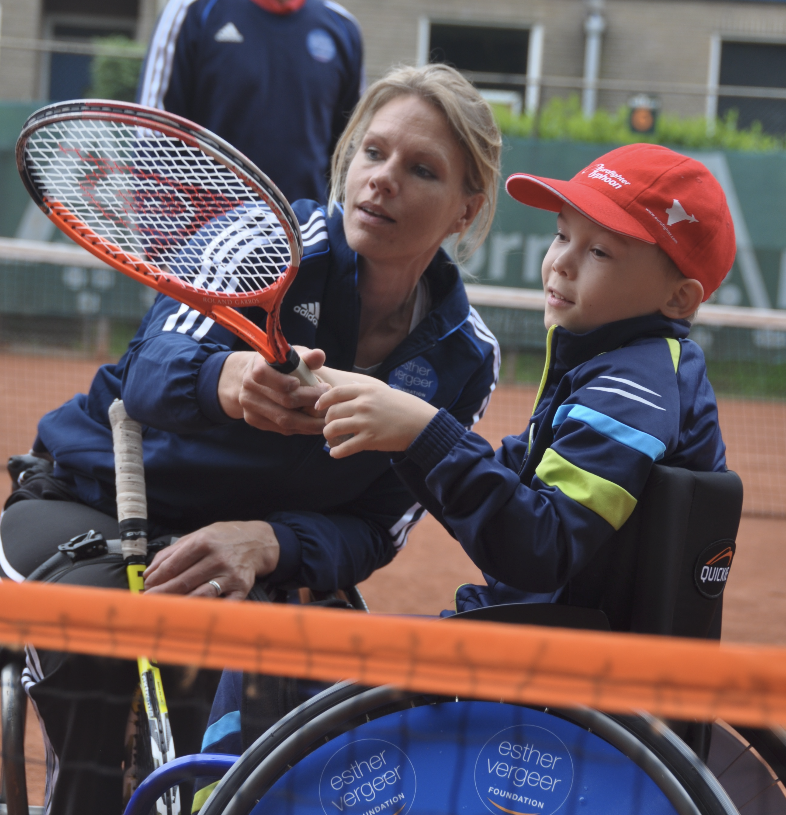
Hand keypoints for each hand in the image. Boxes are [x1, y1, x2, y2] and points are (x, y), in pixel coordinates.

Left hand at [143, 521, 279, 599]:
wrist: (258, 541)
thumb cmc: (224, 539)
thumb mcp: (199, 535)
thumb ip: (173, 551)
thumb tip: (150, 571)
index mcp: (204, 542)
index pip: (173, 564)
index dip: (157, 578)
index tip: (147, 586)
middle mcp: (217, 558)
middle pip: (183, 581)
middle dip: (162, 593)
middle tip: (149, 601)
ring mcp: (230, 574)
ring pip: (200, 595)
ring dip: (180, 604)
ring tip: (166, 609)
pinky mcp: (241, 587)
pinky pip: (223, 604)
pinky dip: (209, 611)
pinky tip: (195, 615)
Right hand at [218, 346, 329, 433]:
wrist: (253, 379)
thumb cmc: (279, 366)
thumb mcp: (291, 357)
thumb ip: (306, 358)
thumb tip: (319, 355)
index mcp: (256, 368)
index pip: (266, 375)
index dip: (287, 381)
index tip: (314, 384)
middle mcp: (249, 389)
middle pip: (283, 401)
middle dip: (310, 401)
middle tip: (327, 399)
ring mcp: (250, 407)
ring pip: (284, 420)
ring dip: (309, 422)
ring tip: (326, 418)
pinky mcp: (254, 420)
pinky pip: (282, 429)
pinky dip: (301, 428)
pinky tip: (314, 425)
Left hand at [316, 383, 437, 457]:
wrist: (422, 424)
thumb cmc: (406, 407)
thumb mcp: (385, 392)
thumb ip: (367, 392)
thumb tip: (351, 392)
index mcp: (366, 390)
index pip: (335, 393)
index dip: (323, 401)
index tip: (318, 407)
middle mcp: (363, 404)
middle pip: (332, 412)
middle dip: (327, 421)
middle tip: (329, 427)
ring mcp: (365, 422)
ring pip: (333, 429)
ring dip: (328, 436)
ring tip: (330, 440)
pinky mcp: (370, 439)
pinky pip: (345, 447)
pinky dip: (336, 452)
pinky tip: (335, 454)